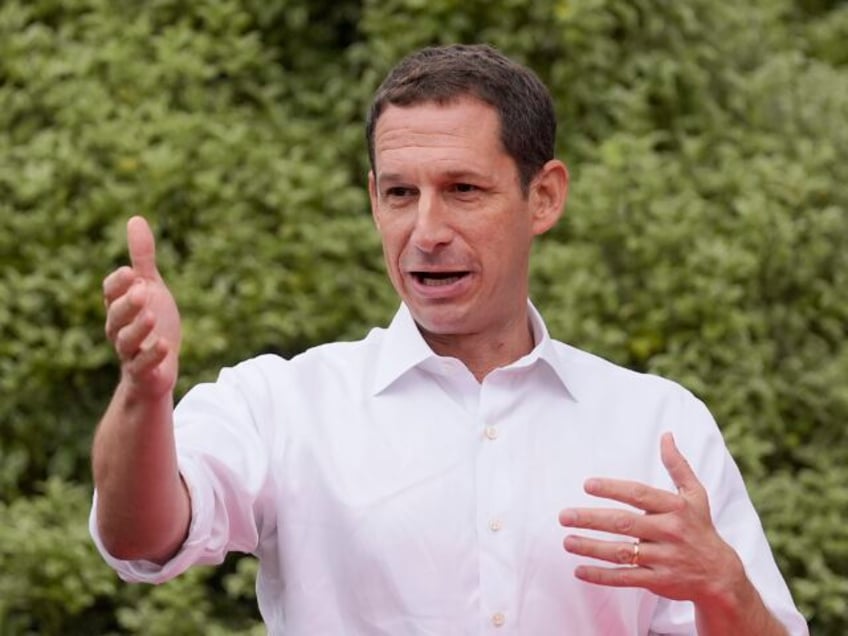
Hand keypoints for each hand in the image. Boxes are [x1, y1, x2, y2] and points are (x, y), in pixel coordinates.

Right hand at [103, 216, 180, 398]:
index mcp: (118, 307)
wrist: (158, 370)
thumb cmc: (152, 325)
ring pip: (126, 342)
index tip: (132, 273)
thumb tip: (135, 218)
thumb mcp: (151, 288)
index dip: (119, 283)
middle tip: (142, 291)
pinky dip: (152, 357)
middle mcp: (119, 330)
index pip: (110, 292)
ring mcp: (130, 353)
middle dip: (127, 304)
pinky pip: (143, 366)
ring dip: (138, 329)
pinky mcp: (143, 373)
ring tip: (152, 316)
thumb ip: (142, 258)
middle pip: (115, 316)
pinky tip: (164, 345)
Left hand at [558, 432, 743, 603]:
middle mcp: (668, 532)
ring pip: (621, 552)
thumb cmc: (700, 527)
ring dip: (591, 548)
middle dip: (591, 519)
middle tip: (564, 515)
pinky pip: (625, 578)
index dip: (613, 489)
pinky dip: (601, 576)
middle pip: (624, 523)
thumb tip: (666, 435)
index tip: (587, 484)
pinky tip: (579, 570)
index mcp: (674, 508)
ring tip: (566, 541)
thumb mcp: (695, 494)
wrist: (720, 575)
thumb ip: (678, 465)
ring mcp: (663, 558)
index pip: (639, 494)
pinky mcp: (658, 581)